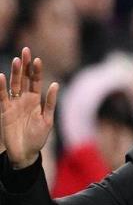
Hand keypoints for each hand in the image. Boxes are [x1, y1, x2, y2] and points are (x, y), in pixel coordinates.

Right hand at [0, 47, 58, 168]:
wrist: (25, 153)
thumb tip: (55, 84)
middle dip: (25, 66)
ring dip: (14, 73)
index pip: (36, 82)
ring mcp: (13, 104)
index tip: (37, 59)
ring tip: (17, 60)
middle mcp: (24, 99)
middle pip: (24, 79)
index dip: (36, 71)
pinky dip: (1, 87)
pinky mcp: (4, 111)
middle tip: (25, 51)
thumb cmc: (38, 138)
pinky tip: (1, 77)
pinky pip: (2, 97)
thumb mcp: (47, 120)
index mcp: (36, 101)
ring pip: (13, 85)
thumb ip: (51, 103)